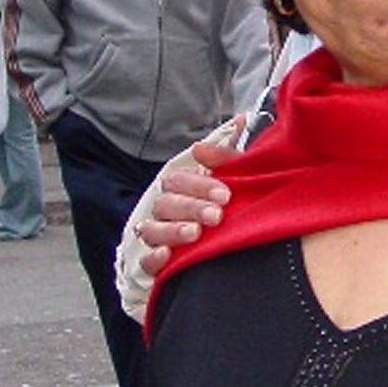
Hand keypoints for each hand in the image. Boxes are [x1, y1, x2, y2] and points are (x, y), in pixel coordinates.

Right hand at [133, 138, 239, 276]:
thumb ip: (232, 156)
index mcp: (182, 189)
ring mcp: (157, 238)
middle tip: (216, 216)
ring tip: (195, 233)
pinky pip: (145, 261)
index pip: (179, 179)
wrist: (230, 261)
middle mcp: (165, 211)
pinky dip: (154, 257)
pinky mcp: (155, 266)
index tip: (225, 195)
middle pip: (166, 203)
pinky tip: (167, 255)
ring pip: (152, 229)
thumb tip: (242, 120)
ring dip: (173, 230)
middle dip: (191, 207)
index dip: (200, 185)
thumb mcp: (233, 183)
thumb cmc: (225, 212)